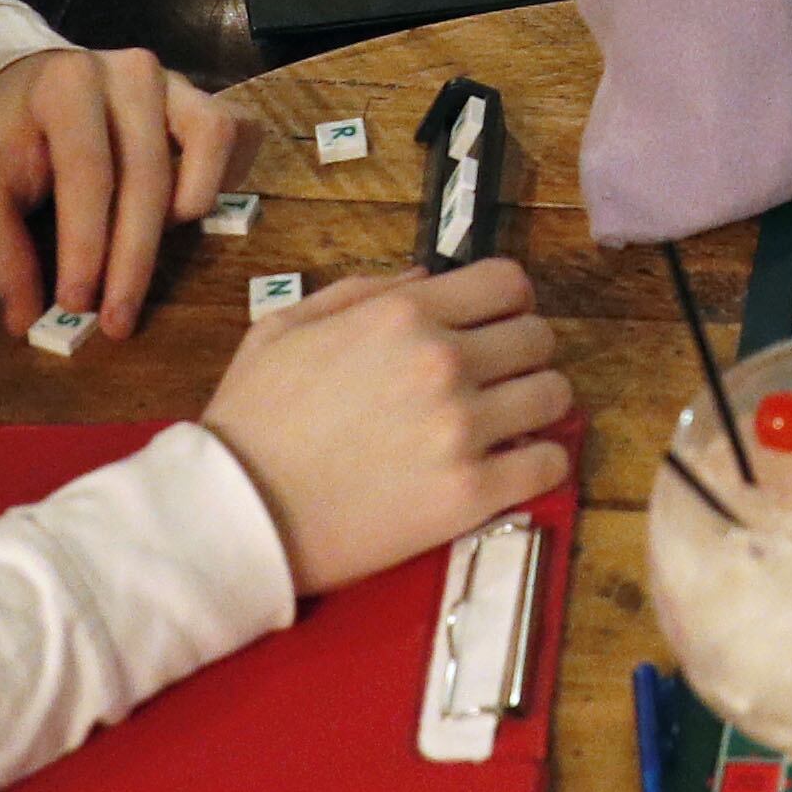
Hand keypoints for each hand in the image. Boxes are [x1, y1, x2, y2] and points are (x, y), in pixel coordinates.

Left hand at [0, 46, 253, 340]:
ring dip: (186, 210)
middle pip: (148, 173)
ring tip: (146, 250)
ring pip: (209, 143)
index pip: (87, 172)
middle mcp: (131, 73)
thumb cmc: (11, 138)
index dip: (85, 245)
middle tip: (117, 320)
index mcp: (68, 84)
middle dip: (133, 258)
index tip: (75, 305)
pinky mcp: (206, 96)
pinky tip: (185, 215)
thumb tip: (27, 319)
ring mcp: (178, 80)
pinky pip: (238, 134)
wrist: (34, 85)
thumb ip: (0, 247)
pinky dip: (223, 179)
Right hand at [200, 259, 576, 594]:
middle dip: (523, 352)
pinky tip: (516, 465)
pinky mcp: (471, 494)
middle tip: (501, 377)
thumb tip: (428, 278)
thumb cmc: (253, 418)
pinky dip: (542, 462)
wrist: (236, 514)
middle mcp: (444, 362)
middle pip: (538, 337)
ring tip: (511, 421)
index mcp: (404, 315)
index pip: (508, 283)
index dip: (508, 300)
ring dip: (539, 403)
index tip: (497, 322)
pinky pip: (549, 464)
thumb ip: (362, 292)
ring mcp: (463, 430)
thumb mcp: (286, 325)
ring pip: (554, 395)